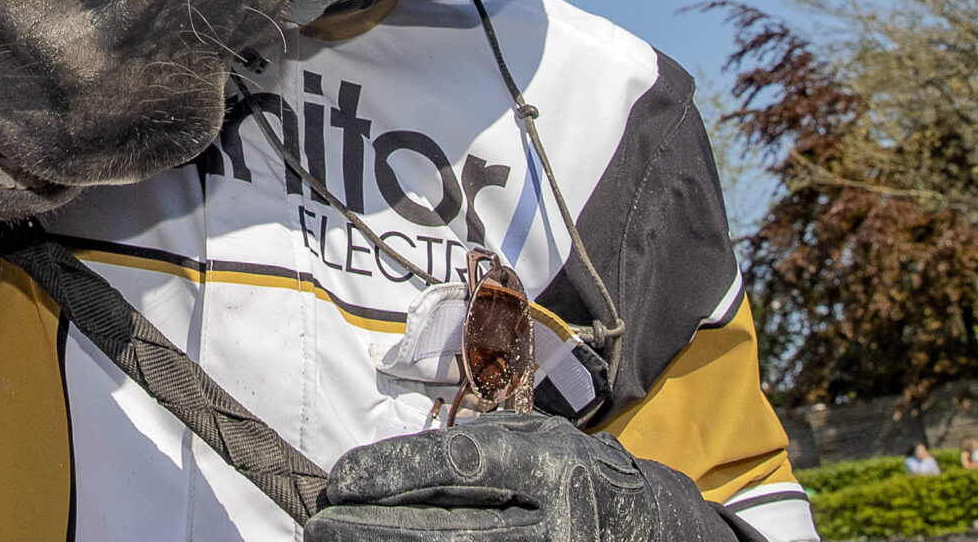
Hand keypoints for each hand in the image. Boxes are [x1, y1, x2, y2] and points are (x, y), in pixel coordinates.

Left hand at [307, 416, 730, 541]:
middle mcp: (555, 523)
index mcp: (551, 469)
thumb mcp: (539, 443)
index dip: (390, 472)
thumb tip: (392, 468)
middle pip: (447, 531)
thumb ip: (479, 450)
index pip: (457, 467)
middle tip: (321, 525)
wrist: (656, 532)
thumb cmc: (582, 478)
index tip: (340, 481)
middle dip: (372, 531)